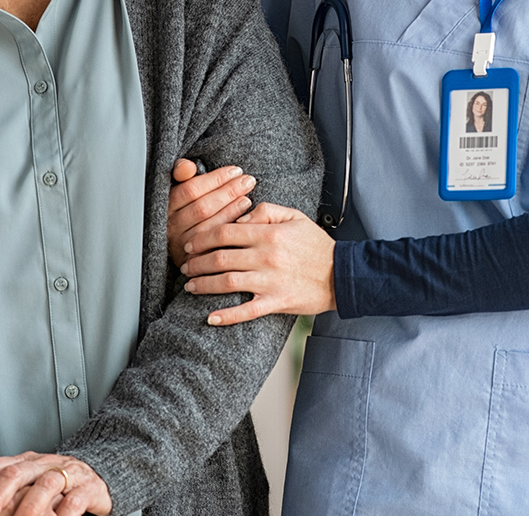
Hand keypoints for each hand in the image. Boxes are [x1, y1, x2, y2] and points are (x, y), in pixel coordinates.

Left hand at [0, 452, 111, 515]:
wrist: (101, 476)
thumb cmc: (58, 487)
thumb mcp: (29, 485)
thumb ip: (7, 496)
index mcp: (25, 462)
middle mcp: (44, 464)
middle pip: (15, 474)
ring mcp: (67, 474)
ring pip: (45, 485)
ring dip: (28, 508)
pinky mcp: (89, 488)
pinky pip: (74, 500)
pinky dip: (62, 515)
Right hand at [168, 159, 255, 266]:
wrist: (182, 244)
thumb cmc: (186, 208)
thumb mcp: (180, 188)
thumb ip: (181, 173)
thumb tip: (188, 167)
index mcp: (166, 206)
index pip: (190, 190)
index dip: (215, 179)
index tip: (235, 171)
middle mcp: (170, 226)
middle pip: (202, 208)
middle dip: (228, 192)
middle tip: (248, 181)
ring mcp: (181, 245)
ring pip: (208, 227)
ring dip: (231, 211)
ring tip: (247, 199)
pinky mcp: (192, 261)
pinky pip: (214, 246)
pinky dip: (229, 231)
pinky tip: (244, 221)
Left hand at [180, 202, 336, 324]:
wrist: (343, 274)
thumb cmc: (317, 245)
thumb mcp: (295, 217)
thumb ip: (266, 211)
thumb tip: (239, 218)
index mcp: (269, 234)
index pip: (225, 232)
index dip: (202, 237)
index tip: (191, 243)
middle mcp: (266, 257)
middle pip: (220, 258)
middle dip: (196, 262)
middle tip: (185, 266)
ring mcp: (270, 282)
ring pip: (226, 283)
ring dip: (204, 285)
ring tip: (190, 286)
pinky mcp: (276, 302)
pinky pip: (246, 312)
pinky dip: (226, 316)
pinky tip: (210, 317)